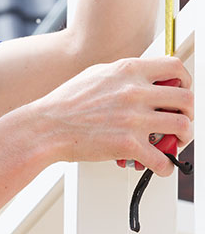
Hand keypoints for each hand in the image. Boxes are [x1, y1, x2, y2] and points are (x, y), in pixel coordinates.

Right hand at [37, 56, 192, 175]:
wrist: (46, 127)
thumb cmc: (66, 103)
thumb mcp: (95, 75)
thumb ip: (123, 75)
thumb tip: (144, 79)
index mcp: (126, 71)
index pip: (175, 66)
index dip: (185, 80)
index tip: (181, 90)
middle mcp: (134, 92)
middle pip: (187, 99)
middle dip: (188, 112)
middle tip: (179, 120)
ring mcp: (133, 118)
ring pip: (183, 128)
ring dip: (182, 138)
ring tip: (170, 142)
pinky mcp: (129, 145)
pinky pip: (164, 160)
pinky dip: (165, 167)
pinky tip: (156, 165)